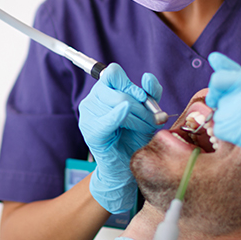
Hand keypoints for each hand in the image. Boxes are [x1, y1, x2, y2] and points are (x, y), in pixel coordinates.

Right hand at [79, 64, 161, 212]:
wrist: (128, 166)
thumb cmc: (135, 136)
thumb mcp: (147, 112)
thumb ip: (150, 93)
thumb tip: (147, 77)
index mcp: (105, 90)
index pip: (113, 73)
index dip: (130, 84)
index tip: (143, 98)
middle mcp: (93, 99)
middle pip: (119, 91)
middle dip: (141, 106)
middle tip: (151, 121)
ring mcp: (89, 115)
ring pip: (118, 104)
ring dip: (138, 117)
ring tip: (144, 128)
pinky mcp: (91, 131)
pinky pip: (106, 120)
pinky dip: (117, 115)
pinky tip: (124, 114)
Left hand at [205, 52, 240, 188]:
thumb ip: (236, 73)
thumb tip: (212, 57)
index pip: (219, 79)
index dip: (215, 88)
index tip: (217, 96)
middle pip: (218, 100)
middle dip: (226, 107)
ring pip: (219, 117)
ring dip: (230, 122)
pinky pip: (222, 131)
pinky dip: (231, 134)